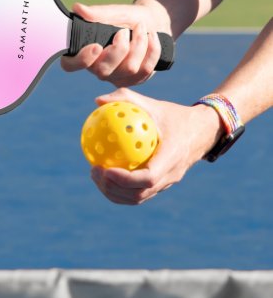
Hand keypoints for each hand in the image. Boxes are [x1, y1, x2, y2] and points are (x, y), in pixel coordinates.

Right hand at [61, 1, 170, 86]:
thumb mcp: (114, 12)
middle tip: (124, 31)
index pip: (70, 65)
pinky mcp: (134, 80)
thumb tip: (77, 8)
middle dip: (119, 49)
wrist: (152, 22)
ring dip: (139, 44)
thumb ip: (97, 13)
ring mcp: (116, 77)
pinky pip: (145, 70)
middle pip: (103, 71)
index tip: (96, 46)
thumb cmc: (127, 18)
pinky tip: (152, 37)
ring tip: (141, 28)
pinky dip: (152, 50)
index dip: (81, 60)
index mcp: (85, 52)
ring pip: (129, 69)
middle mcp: (97, 68)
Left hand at [89, 88, 223, 204]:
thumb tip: (98, 101)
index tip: (105, 169)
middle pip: (139, 194)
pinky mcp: (162, 185)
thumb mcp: (153, 104)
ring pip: (138, 198)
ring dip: (114, 192)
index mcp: (172, 157)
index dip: (125, 179)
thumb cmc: (174, 115)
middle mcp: (171, 175)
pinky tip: (105, 175)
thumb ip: (126, 99)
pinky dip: (120, 190)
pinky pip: (139, 193)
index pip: (148, 178)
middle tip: (94, 171)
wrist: (202, 131)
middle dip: (112, 188)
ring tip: (96, 175)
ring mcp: (167, 183)